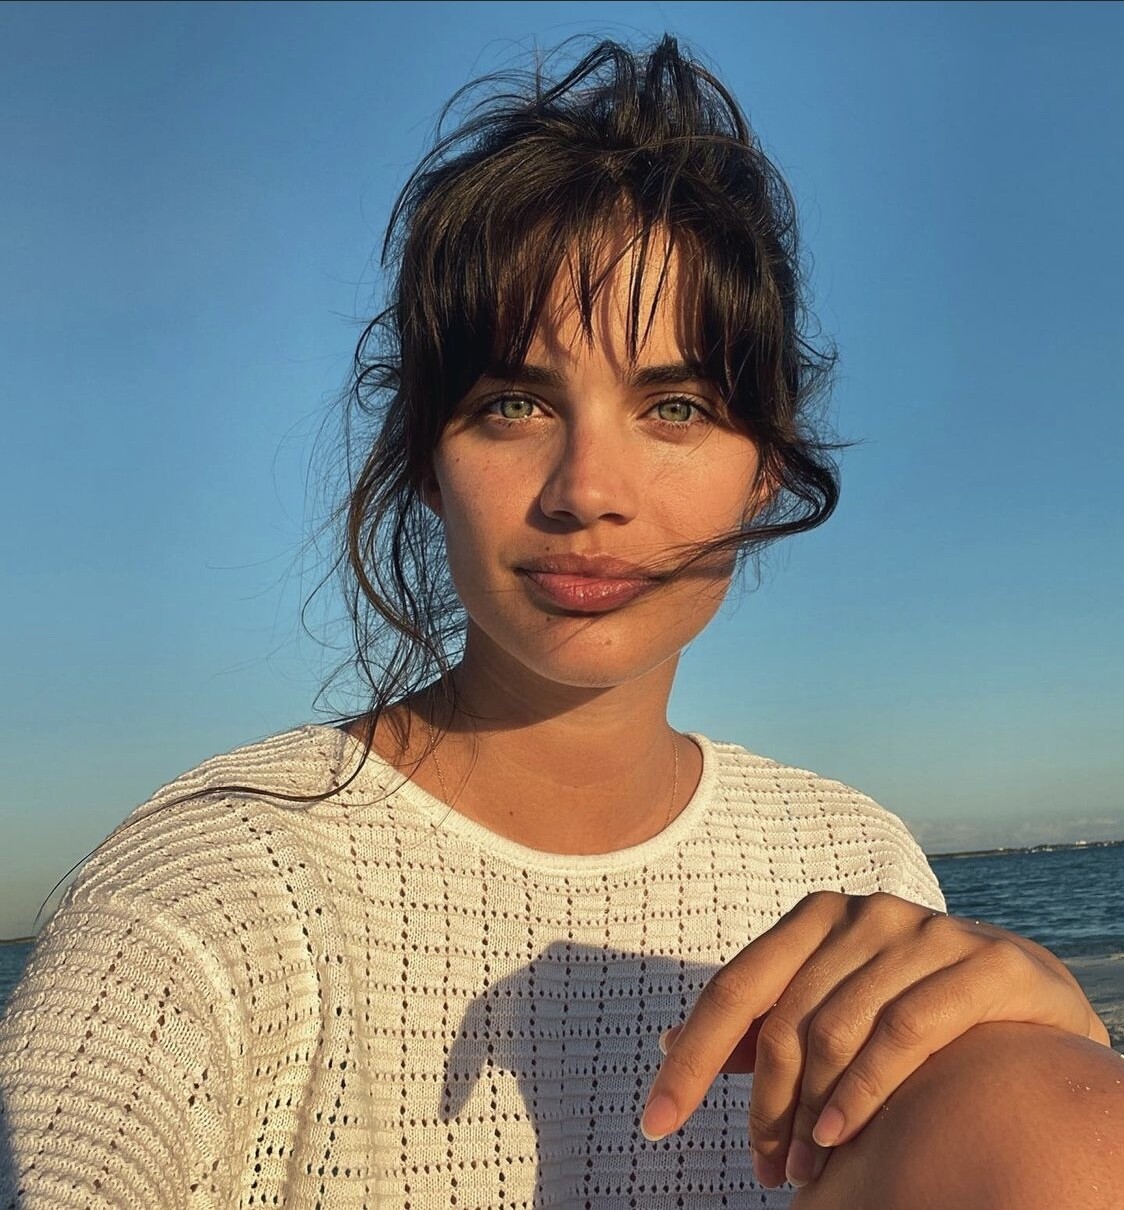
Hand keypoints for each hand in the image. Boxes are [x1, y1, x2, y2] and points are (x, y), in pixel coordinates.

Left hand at [640, 890, 1106, 1188]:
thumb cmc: (909, 999)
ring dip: (810, 1114)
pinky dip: (862, 1092)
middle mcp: (862, 913)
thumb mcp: (831, 1004)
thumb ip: (763, 1023)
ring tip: (802, 1173)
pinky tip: (838, 1138)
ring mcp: (921, 931)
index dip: (689, 1058)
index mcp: (815, 917)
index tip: (655, 1124)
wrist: (1023, 987)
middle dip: (763, 1107)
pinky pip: (901, 1033)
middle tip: (763, 1170)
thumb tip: (666, 1043)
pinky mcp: (979, 961)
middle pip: (783, 1020)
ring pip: (836, 1032)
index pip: (735, 990)